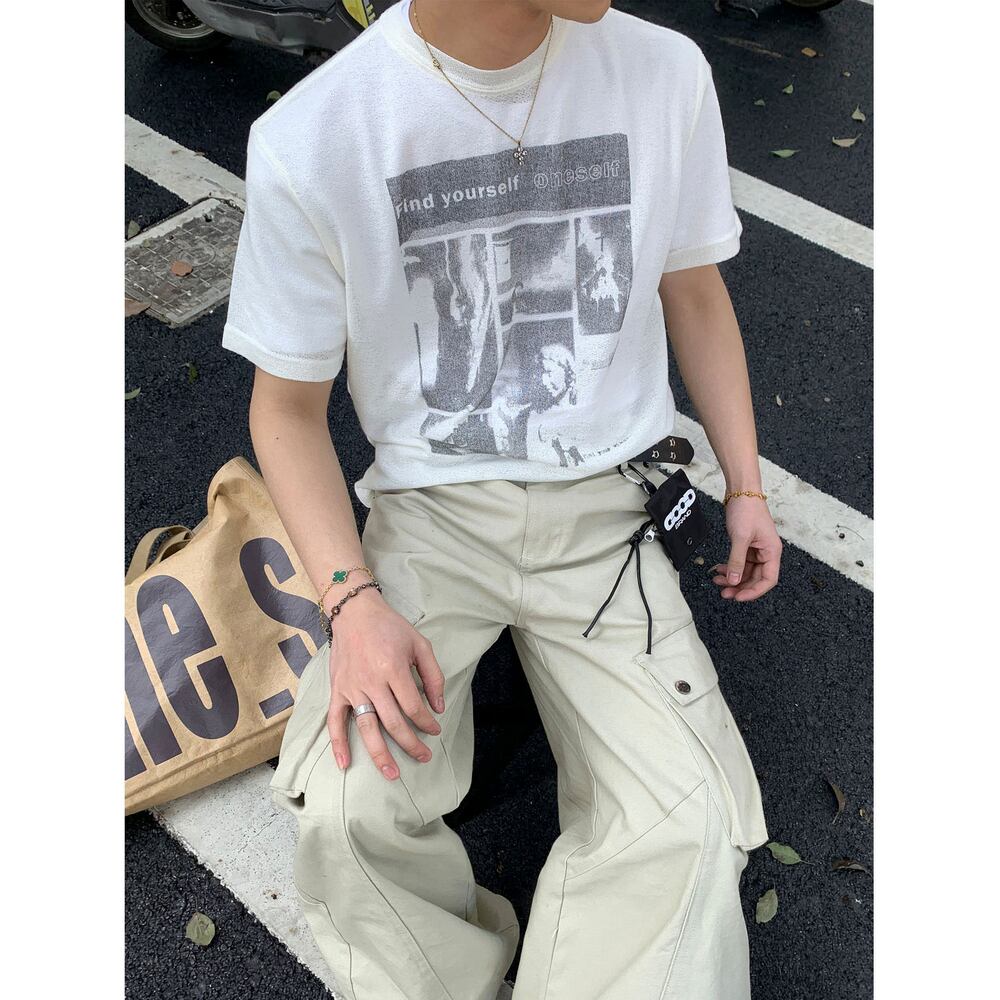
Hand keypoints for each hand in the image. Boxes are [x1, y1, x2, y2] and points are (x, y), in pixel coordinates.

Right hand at [325, 588, 444, 780]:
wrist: (355, 613)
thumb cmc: (390, 627)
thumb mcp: (420, 644)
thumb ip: (432, 676)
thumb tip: (438, 706)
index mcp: (394, 669)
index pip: (413, 707)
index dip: (426, 723)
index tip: (434, 730)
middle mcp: (372, 681)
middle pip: (393, 723)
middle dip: (411, 744)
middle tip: (424, 757)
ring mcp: (352, 688)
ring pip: (367, 728)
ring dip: (380, 754)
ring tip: (393, 774)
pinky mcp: (337, 690)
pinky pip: (335, 721)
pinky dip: (338, 744)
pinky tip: (345, 764)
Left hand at [710, 495, 781, 600]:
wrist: (741, 491)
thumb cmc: (747, 510)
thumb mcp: (740, 537)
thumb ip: (737, 561)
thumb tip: (733, 582)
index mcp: (772, 552)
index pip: (768, 580)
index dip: (754, 592)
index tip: (739, 597)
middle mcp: (766, 553)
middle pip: (756, 578)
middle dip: (740, 587)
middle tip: (725, 593)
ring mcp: (756, 549)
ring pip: (746, 572)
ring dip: (732, 578)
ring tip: (717, 582)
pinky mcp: (746, 545)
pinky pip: (739, 562)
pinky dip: (729, 568)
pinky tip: (718, 570)